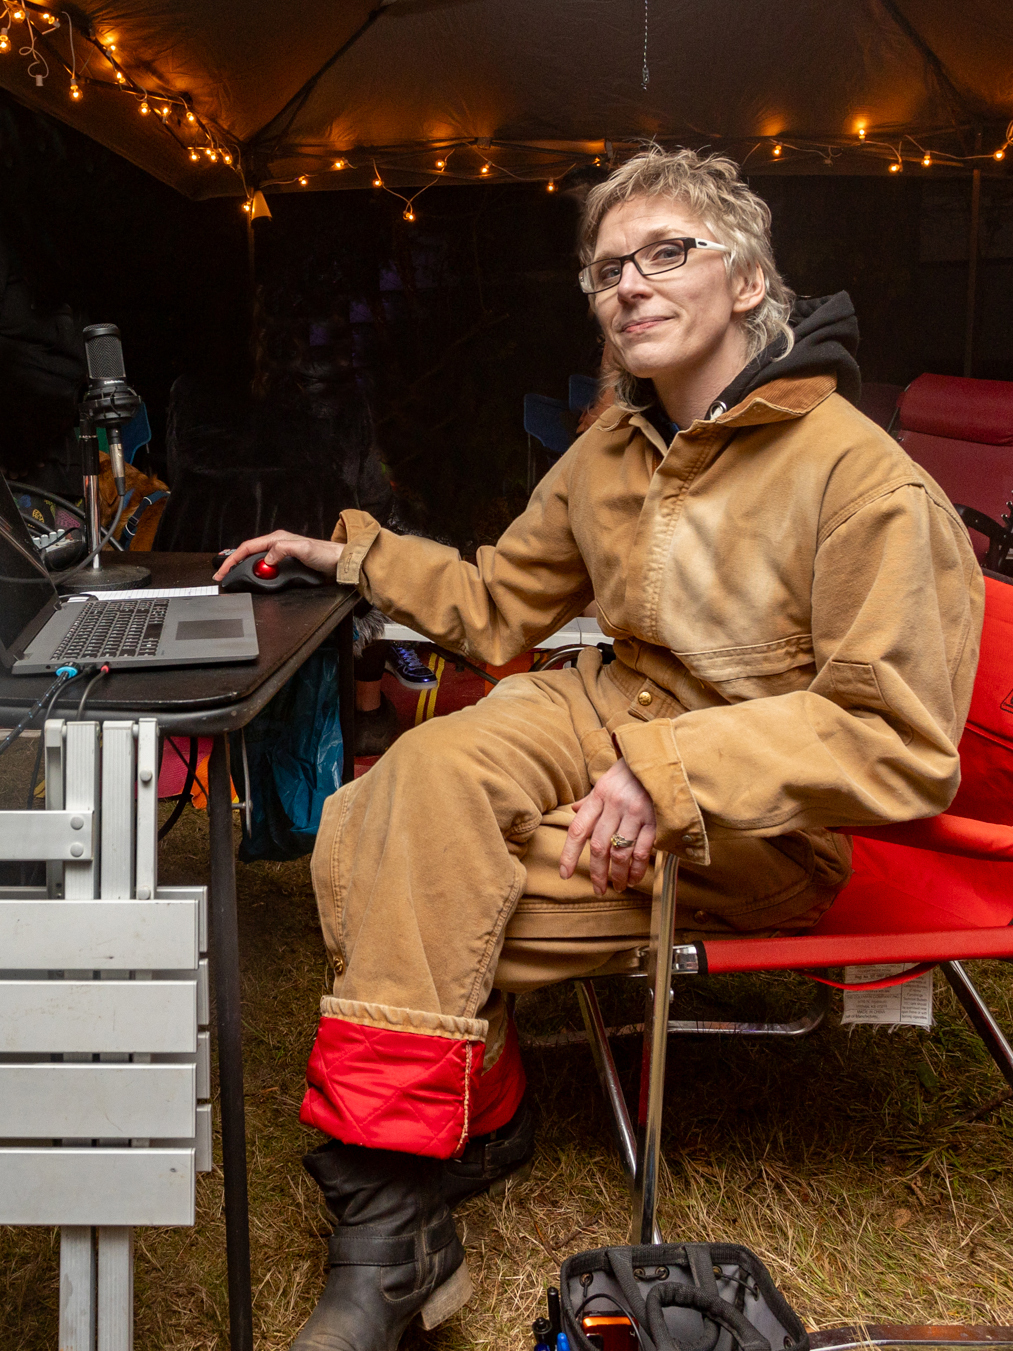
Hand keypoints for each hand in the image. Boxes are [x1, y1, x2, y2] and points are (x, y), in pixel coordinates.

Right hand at [213, 530, 344, 581]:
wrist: (340, 561)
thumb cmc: (325, 554)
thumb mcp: (304, 549)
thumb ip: (283, 550)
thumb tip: (267, 558)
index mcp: (277, 538)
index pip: (248, 547)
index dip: (233, 559)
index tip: (223, 570)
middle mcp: (277, 543)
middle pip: (249, 553)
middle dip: (233, 563)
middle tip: (222, 575)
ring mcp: (281, 553)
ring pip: (256, 559)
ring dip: (243, 567)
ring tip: (231, 575)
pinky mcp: (286, 562)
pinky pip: (266, 566)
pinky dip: (255, 570)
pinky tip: (252, 575)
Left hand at [558, 756, 655, 895]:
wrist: (664, 756)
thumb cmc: (633, 770)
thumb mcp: (608, 779)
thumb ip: (591, 798)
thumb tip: (574, 810)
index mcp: (600, 795)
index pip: (578, 829)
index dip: (568, 854)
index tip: (564, 874)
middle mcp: (615, 805)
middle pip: (599, 846)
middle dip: (596, 872)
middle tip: (597, 889)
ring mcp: (636, 813)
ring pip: (621, 852)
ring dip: (617, 875)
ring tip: (617, 886)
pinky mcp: (656, 820)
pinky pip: (643, 851)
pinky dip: (637, 869)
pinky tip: (634, 878)